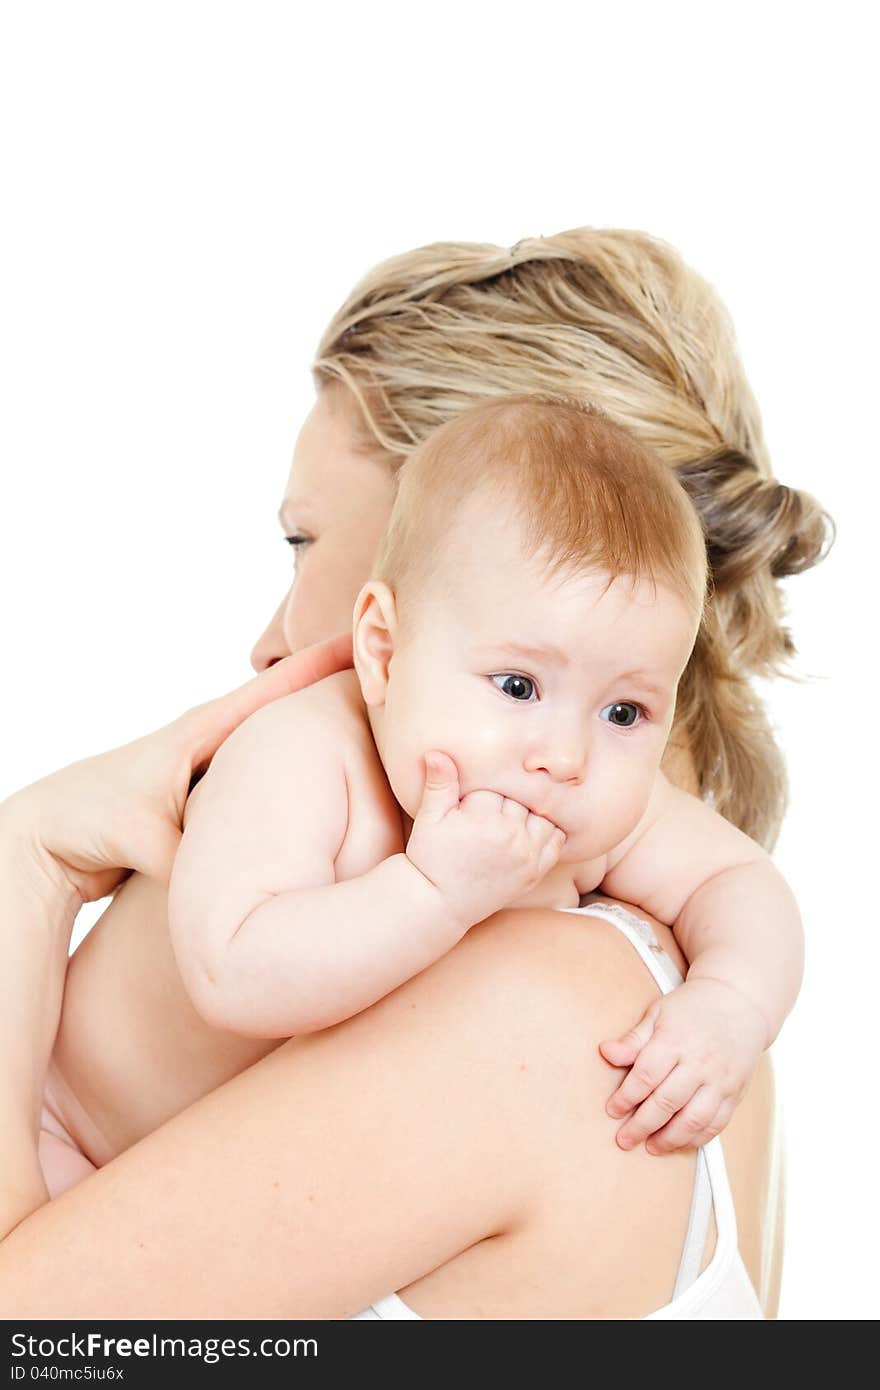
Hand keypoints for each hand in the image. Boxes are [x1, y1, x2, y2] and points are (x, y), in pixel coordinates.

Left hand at [0, 633, 353, 907]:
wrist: (53, 832)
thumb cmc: (90, 818)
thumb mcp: (140, 836)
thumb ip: (189, 856)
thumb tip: (236, 887)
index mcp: (202, 731)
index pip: (273, 687)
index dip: (320, 664)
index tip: (366, 638)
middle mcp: (215, 740)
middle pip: (290, 706)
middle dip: (340, 688)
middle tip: (397, 676)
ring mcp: (219, 765)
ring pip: (285, 744)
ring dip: (326, 733)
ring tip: (383, 729)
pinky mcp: (217, 794)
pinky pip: (272, 779)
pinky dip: (303, 775)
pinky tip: (335, 788)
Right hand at [405, 751, 566, 930]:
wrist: (440, 903)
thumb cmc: (431, 858)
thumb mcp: (430, 818)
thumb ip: (439, 783)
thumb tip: (437, 752)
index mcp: (483, 817)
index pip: (498, 787)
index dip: (485, 793)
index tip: (474, 803)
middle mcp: (510, 834)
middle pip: (522, 800)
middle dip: (508, 802)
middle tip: (492, 812)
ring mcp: (526, 855)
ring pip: (544, 816)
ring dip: (532, 815)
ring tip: (512, 820)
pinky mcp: (534, 872)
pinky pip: (556, 842)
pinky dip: (550, 833)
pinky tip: (533, 831)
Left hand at [598, 977, 766, 1154]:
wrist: (739, 1002)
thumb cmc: (692, 1008)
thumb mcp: (659, 1013)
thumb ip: (634, 1039)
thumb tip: (606, 1052)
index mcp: (675, 1040)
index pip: (646, 1076)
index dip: (626, 1097)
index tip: (612, 1110)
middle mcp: (700, 1062)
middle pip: (667, 1102)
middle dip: (642, 1125)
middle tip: (624, 1140)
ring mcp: (720, 1080)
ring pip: (693, 1119)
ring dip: (670, 1139)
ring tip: (651, 1147)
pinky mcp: (736, 1092)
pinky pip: (717, 1123)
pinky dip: (698, 1138)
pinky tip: (680, 1143)